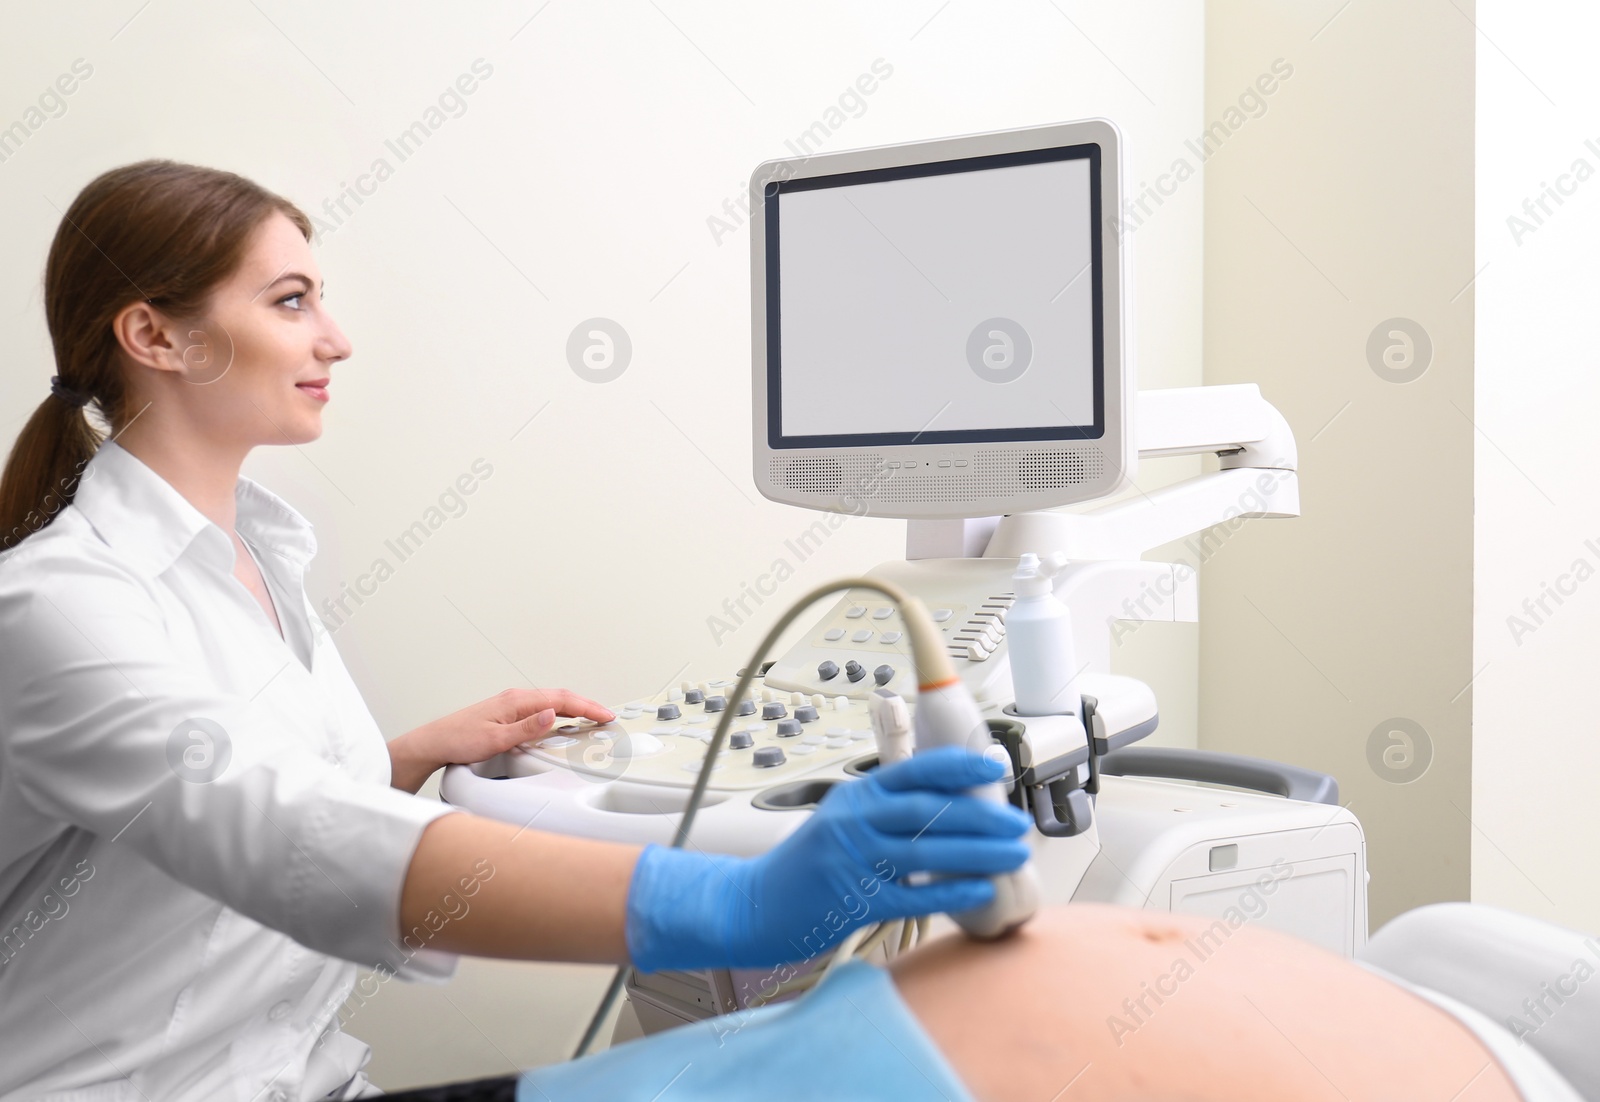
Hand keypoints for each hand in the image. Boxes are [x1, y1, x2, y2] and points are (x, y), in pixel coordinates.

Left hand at [387, 687, 614, 793]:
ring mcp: (512, 704)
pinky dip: (560, 712)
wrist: (434, 743)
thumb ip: (527, 728)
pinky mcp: (508, 712)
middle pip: (560, 697)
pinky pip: (542, 708)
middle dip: (587, 705)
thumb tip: (552, 714)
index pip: (561, 700)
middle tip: (606, 717)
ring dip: (575, 708)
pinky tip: (563, 720)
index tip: (605, 715)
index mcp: (516, 701)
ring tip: (592, 717)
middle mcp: (515, 698)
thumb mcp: (495, 740)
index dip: (587, 707)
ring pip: (552, 701)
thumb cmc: (458, 740)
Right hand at [624, 746, 1031, 971]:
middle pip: (929, 809)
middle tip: (1017, 823)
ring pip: (928, 849)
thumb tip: (950, 805)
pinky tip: (981, 889)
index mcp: (856, 795)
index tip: (994, 767)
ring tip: (1013, 855)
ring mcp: (853, 860)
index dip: (959, 766)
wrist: (751, 904)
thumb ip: (887, 811)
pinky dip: (951, 891)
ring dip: (978, 852)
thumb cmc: (806, 865)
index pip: (914, 770)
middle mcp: (855, 821)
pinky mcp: (854, 901)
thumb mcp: (842, 821)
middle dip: (981, 815)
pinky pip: (914, 893)